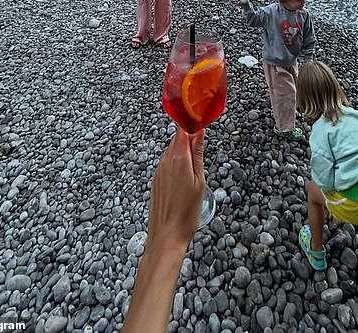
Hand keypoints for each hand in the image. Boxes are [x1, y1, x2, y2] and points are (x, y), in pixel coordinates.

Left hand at [147, 129, 204, 253]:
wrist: (167, 236)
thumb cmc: (186, 213)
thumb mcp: (200, 182)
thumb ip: (197, 154)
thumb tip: (199, 132)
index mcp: (178, 159)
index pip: (182, 131)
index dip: (190, 124)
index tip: (199, 121)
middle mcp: (165, 162)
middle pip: (176, 140)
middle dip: (188, 139)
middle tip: (202, 146)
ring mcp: (158, 171)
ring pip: (171, 152)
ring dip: (182, 153)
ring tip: (194, 167)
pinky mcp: (155, 180)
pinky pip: (166, 164)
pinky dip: (176, 165)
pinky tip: (184, 179)